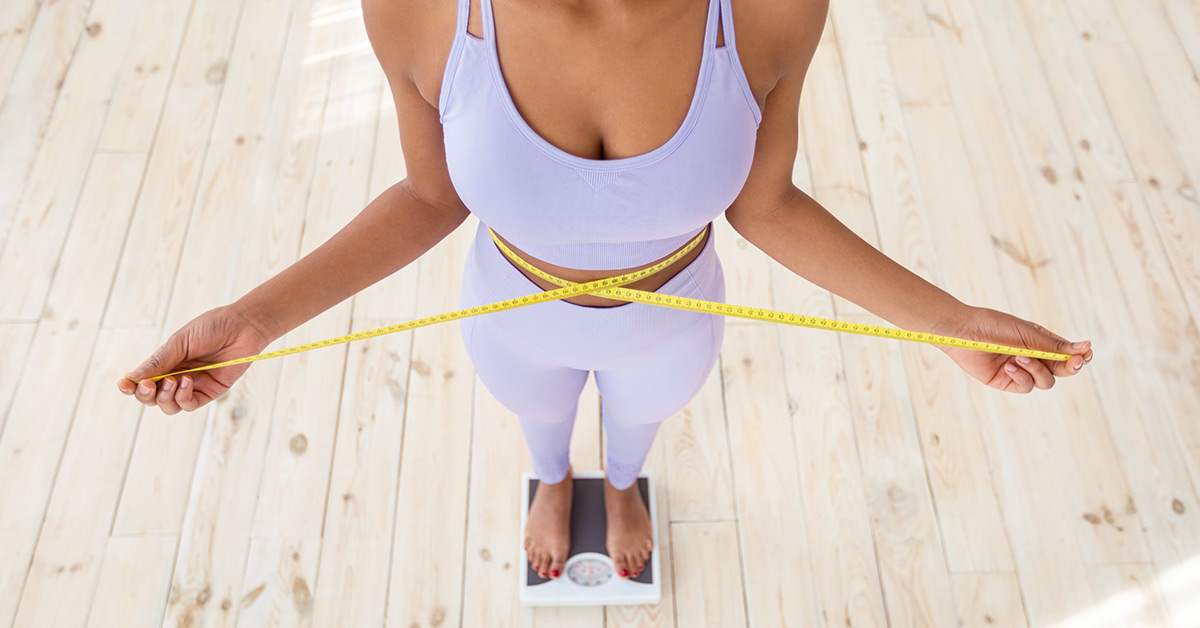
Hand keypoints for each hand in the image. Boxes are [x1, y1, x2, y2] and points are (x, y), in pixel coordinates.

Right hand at [116, 305, 273, 413]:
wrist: (243, 326)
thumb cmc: (211, 328)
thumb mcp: (180, 342)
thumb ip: (158, 362)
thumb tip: (130, 378)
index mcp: (165, 361)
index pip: (141, 379)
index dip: (130, 386)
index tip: (123, 385)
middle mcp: (176, 375)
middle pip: (151, 397)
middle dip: (145, 394)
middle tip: (147, 385)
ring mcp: (192, 386)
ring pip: (168, 406)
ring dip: (164, 397)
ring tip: (173, 380)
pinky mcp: (209, 392)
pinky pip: (189, 405)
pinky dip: (183, 398)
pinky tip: (186, 383)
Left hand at [935, 306, 1092, 392]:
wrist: (963, 331)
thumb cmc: (994, 325)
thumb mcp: (1028, 333)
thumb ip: (1054, 345)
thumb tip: (1086, 347)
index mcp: (1040, 341)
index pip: (1067, 353)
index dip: (1079, 357)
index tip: (1086, 354)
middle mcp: (1033, 357)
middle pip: (1062, 371)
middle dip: (1069, 367)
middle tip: (1074, 362)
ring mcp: (1020, 371)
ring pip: (1045, 381)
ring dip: (1037, 370)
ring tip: (1019, 357)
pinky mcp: (1006, 382)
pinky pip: (1025, 387)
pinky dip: (1021, 377)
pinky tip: (1009, 366)